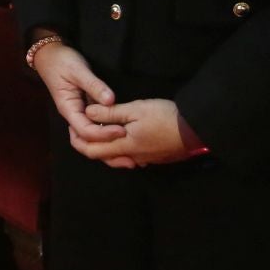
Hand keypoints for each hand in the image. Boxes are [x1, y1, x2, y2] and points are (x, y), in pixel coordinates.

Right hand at [30, 41, 125, 151]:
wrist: (50, 55)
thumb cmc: (62, 62)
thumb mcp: (78, 71)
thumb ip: (94, 86)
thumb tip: (110, 101)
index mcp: (69, 109)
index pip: (85, 131)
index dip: (104, 134)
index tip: (123, 131)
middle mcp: (74, 116)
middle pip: (86, 144)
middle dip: (106, 152)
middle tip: (129, 157)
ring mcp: (80, 115)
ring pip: (92, 140)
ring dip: (109, 148)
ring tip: (130, 155)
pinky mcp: (86, 111)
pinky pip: (97, 129)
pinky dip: (109, 136)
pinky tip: (124, 138)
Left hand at [77, 97, 192, 168]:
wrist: (196, 130)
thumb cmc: (165, 117)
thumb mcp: (136, 109)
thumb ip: (110, 113)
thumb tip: (87, 113)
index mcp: (124, 146)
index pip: (92, 151)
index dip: (79, 140)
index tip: (73, 126)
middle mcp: (132, 158)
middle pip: (103, 156)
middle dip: (89, 143)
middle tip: (83, 127)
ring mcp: (144, 159)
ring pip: (117, 157)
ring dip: (106, 145)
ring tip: (101, 129)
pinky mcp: (155, 157)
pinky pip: (131, 156)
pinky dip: (121, 147)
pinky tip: (122, 135)